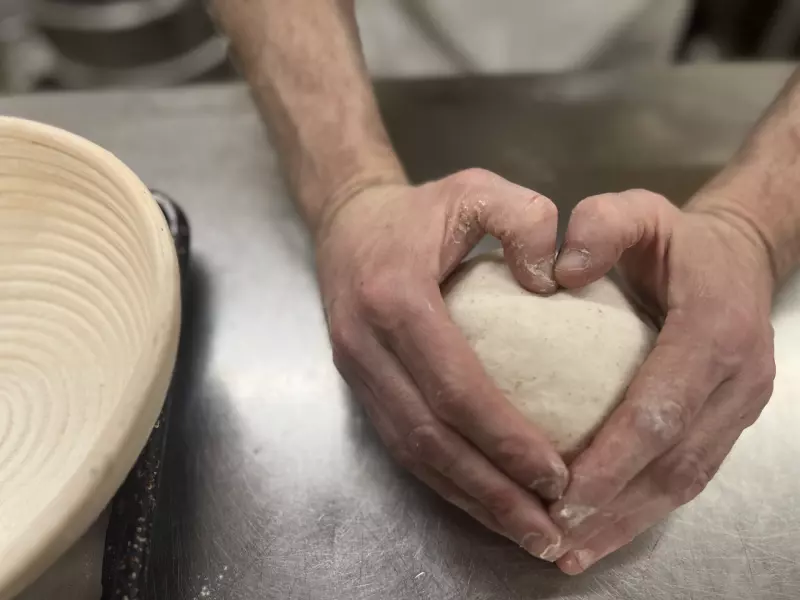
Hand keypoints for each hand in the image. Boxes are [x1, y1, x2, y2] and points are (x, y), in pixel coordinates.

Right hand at [316, 169, 567, 559]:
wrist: (347, 223)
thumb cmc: (418, 210)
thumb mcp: (475, 187)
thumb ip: (522, 219)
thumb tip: (554, 285)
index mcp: (395, 298)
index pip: (453, 385)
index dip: (504, 437)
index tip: (557, 474)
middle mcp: (366, 346)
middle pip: (431, 438)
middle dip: (492, 492)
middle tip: (548, 529)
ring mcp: (357, 373)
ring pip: (414, 455)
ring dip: (471, 500)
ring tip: (527, 531)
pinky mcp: (360, 388)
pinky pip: (404, 447)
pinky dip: (448, 482)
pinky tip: (487, 502)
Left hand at [549, 189, 775, 573]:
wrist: (740, 257)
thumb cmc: (677, 239)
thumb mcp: (639, 210)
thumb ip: (603, 226)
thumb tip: (558, 273)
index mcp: (714, 327)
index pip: (662, 404)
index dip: (615, 455)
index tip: (563, 493)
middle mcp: (737, 380)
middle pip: (674, 459)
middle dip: (614, 504)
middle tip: (556, 537)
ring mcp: (738, 408)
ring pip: (684, 481)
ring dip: (627, 522)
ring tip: (569, 553)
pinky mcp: (728, 424)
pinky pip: (687, 476)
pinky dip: (643, 510)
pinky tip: (601, 533)